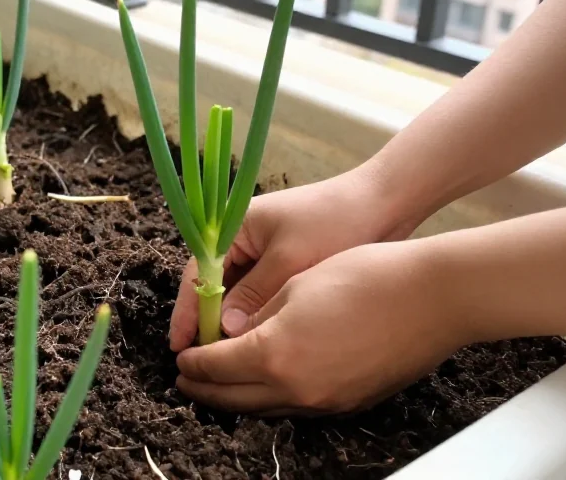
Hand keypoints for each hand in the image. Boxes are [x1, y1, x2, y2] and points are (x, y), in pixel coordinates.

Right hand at [170, 168, 418, 350]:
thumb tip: (226, 332)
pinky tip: (257, 342)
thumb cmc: (334, 222)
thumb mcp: (290, 260)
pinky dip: (257, 317)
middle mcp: (245, 239)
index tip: (180, 345)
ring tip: (227, 358)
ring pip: (240, 295)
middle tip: (201, 360)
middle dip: (209, 321)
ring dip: (234, 322)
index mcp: (235, 227)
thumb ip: (255, 295)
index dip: (188, 311)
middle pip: (216, 286)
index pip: (199, 272)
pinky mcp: (287, 266)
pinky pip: (262, 296)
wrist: (385, 204)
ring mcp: (266, 253)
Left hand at [174, 242, 467, 413]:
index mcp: (274, 354)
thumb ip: (256, 315)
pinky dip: (271, 399)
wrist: (434, 296)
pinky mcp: (350, 403)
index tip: (180, 357)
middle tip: (186, 380)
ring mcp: (325, 401)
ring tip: (220, 385)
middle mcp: (296, 388)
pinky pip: (297, 408)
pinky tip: (266, 384)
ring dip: (237, 398)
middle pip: (233, 398)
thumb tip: (229, 334)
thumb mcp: (296, 283)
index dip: (192, 363)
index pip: (215, 367)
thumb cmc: (364, 275)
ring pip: (265, 409)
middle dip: (205, 390)